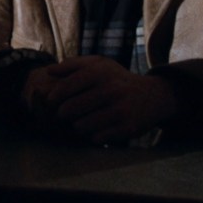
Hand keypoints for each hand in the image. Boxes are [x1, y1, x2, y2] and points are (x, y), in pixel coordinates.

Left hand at [44, 56, 177, 143]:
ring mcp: (120, 110)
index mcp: (99, 72)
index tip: (51, 101)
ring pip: (81, 126)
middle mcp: (110, 90)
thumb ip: (72, 65)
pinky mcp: (127, 128)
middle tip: (65, 113)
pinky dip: (93, 134)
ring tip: (81, 120)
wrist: (153, 96)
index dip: (54, 96)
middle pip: (70, 109)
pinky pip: (97, 137)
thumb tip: (49, 71)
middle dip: (63, 113)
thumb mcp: (98, 64)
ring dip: (77, 125)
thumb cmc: (116, 79)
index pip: (66, 87)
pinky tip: (97, 127)